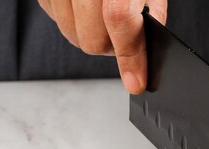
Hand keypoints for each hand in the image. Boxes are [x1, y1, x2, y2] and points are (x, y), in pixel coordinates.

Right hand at [38, 0, 167, 93]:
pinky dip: (75, 21)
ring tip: (105, 13)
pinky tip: (86, 5)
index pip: (119, 18)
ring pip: (73, 35)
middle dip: (113, 46)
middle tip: (125, 34)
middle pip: (92, 39)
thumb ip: (150, 12)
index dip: (129, 56)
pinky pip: (58, 20)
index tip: (136, 81)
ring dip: (93, 35)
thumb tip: (142, 53)